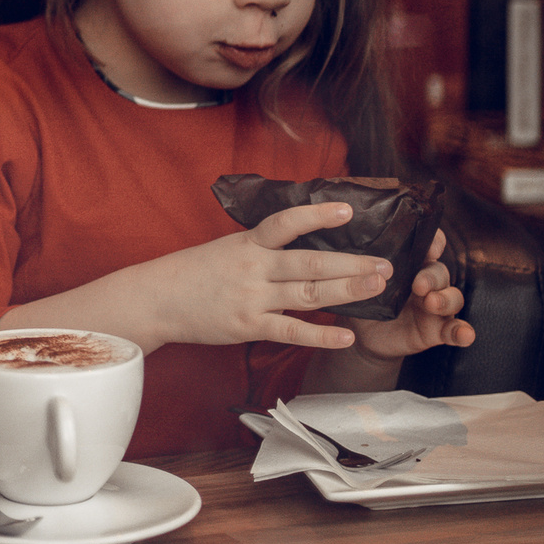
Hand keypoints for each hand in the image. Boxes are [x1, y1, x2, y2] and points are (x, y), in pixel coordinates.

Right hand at [3, 202, 393, 353]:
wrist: (157, 300)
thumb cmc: (194, 273)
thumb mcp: (226, 249)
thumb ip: (262, 248)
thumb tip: (302, 239)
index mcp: (248, 243)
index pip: (286, 223)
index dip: (317, 214)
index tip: (348, 208)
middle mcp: (253, 268)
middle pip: (310, 262)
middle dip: (352, 262)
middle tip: (387, 262)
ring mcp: (252, 298)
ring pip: (308, 293)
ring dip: (347, 290)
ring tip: (379, 287)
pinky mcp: (248, 326)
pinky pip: (291, 330)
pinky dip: (321, 334)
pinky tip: (347, 335)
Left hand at [344, 229, 474, 360]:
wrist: (363, 334)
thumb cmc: (362, 297)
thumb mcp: (359, 278)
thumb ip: (360, 265)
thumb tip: (347, 246)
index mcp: (409, 263)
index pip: (429, 245)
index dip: (435, 243)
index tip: (431, 247)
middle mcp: (426, 281)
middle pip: (439, 272)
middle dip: (431, 277)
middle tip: (418, 285)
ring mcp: (434, 305)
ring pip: (452, 297)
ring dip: (446, 299)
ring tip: (433, 303)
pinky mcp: (436, 329)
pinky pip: (454, 330)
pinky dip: (462, 332)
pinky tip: (466, 335)